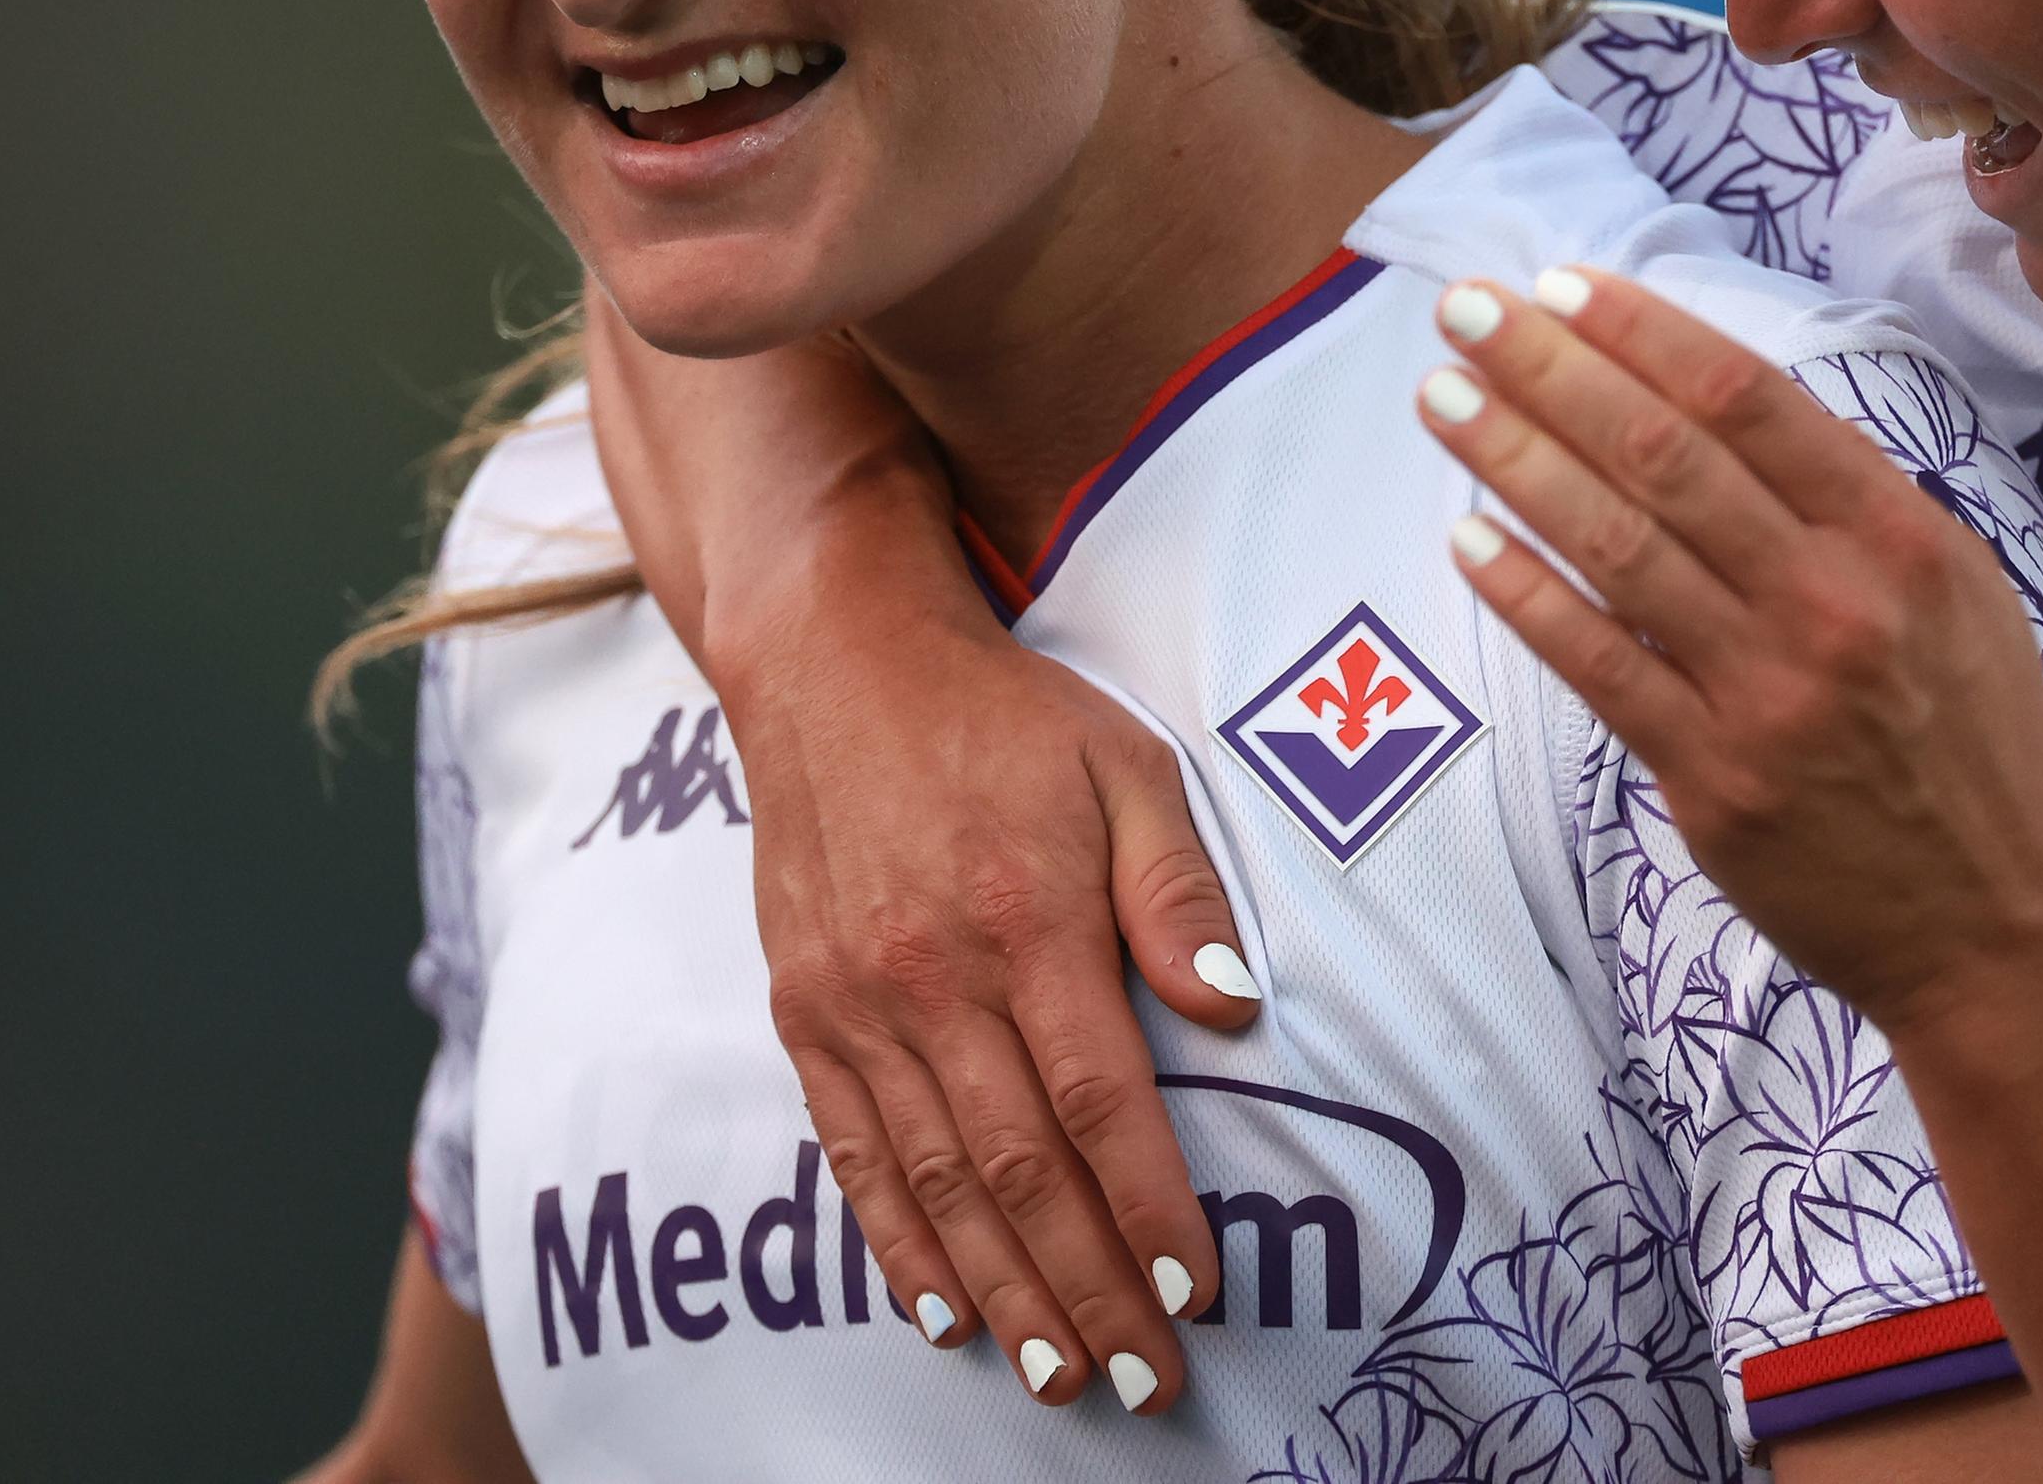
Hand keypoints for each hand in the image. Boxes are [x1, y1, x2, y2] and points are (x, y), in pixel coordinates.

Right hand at [584, 301, 1257, 1415]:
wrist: (833, 663)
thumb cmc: (1003, 717)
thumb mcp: (1126, 765)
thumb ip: (1179, 893)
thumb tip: (1236, 1010)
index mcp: (1025, 920)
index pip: (1098, 1100)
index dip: (1145, 1208)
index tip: (1192, 1291)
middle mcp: (931, 977)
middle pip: (1017, 1169)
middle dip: (1086, 1287)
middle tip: (1141, 1381)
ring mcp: (856, 1002)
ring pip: (934, 1181)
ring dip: (1001, 1290)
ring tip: (1058, 1372)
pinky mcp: (806, 1010)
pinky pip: (854, 1151)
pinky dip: (896, 1242)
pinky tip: (944, 1309)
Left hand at [1411, 267, 2042, 1028]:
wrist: (2001, 929)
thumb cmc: (1974, 748)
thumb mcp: (1961, 595)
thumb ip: (1856, 505)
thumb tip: (1734, 411)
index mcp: (1899, 538)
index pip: (1748, 399)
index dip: (1643, 332)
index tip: (1562, 286)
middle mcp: (1835, 601)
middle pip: (1663, 453)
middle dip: (1549, 369)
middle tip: (1465, 312)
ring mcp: (1769, 693)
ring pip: (1616, 546)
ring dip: (1514, 460)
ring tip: (1443, 400)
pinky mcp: (1715, 780)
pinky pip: (1599, 666)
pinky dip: (1527, 595)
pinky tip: (1469, 537)